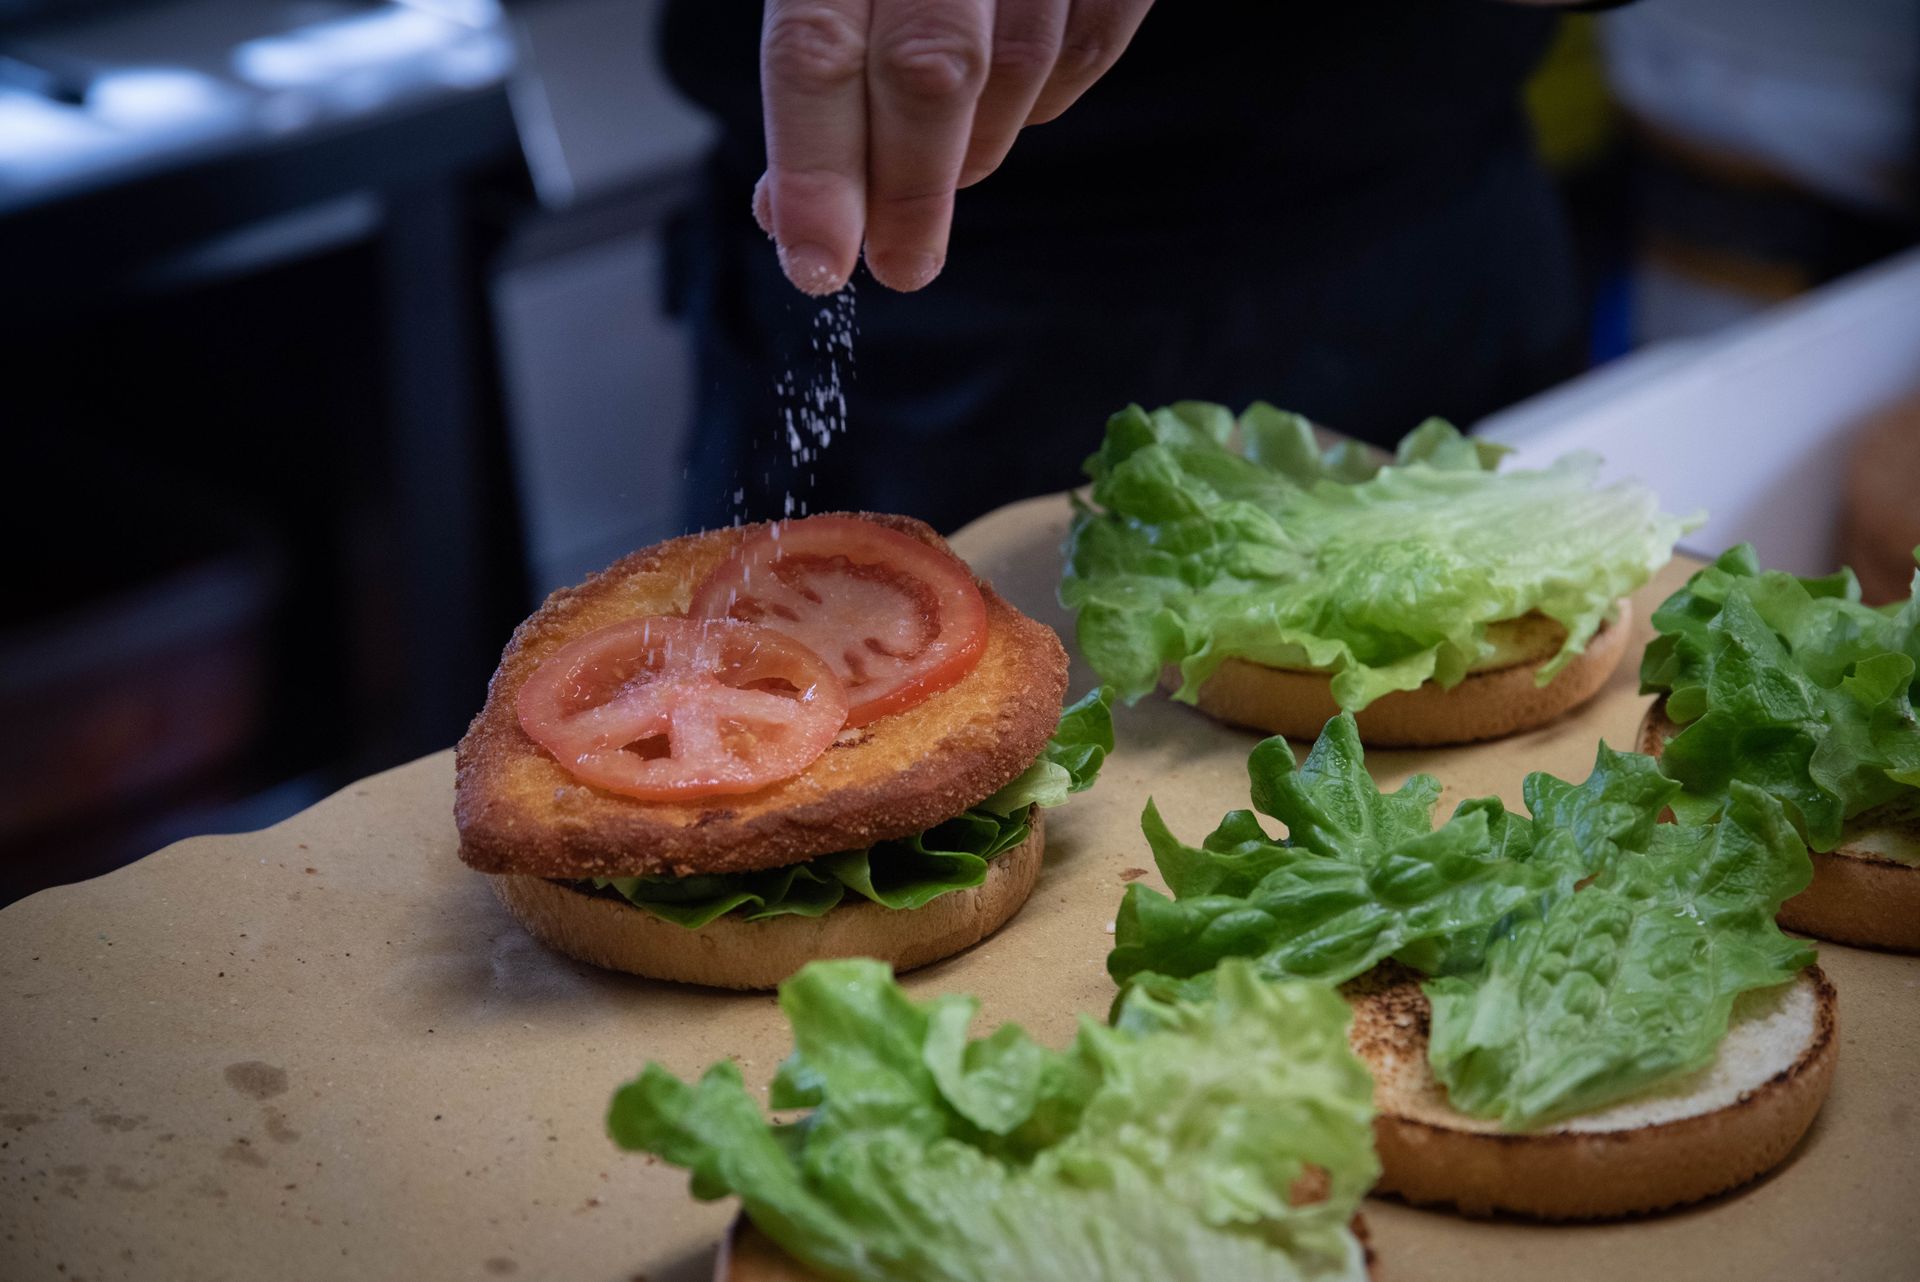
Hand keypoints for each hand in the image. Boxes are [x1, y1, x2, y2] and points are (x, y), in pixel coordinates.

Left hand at [754, 0, 1154, 294]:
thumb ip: (808, 58)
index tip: (816, 264)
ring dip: (974, 148)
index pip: (815, 50)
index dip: (815, 170)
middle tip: (899, 267)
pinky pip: (1093, 41)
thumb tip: (786, 208)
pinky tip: (1006, 111)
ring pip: (1019, 65)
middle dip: (910, 189)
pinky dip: (1045, 99)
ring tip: (940, 176)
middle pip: (930, 68)